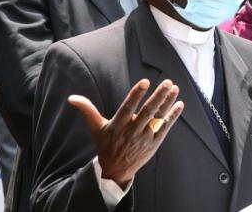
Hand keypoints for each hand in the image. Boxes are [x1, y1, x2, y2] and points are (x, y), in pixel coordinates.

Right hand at [68, 79, 183, 187]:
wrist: (116, 170)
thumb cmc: (106, 144)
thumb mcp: (96, 128)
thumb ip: (87, 110)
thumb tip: (72, 98)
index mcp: (117, 126)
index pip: (128, 107)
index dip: (136, 95)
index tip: (145, 82)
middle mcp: (132, 132)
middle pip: (147, 111)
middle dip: (158, 96)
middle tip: (167, 82)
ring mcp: (144, 138)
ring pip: (158, 118)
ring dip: (167, 103)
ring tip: (174, 88)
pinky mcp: (154, 143)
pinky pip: (165, 128)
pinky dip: (173, 116)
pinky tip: (179, 104)